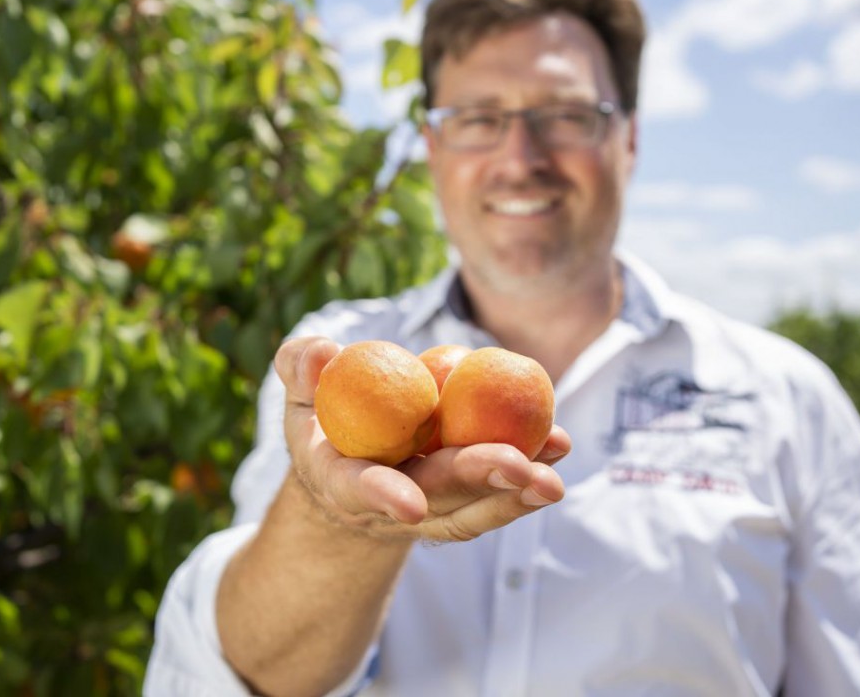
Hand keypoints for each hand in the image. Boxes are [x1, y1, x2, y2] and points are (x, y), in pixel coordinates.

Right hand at [276, 336, 570, 542]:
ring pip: (472, 507)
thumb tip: (323, 351)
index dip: (383, 496)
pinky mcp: (459, 503)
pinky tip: (559, 450)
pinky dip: (526, 480)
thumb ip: (300, 368)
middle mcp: (387, 506)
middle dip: (475, 482)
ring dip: (514, 493)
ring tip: (552, 473)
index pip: (357, 489)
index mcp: (338, 478)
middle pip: (435, 497)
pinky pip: (494, 497)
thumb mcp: (300, 390)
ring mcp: (428, 508)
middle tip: (517, 465)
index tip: (411, 504)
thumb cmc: (321, 418)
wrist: (345, 468)